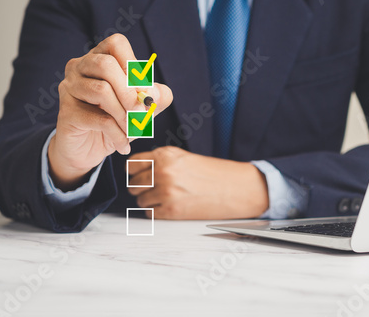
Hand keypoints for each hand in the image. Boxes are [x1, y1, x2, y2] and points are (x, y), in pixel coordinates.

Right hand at [48, 34, 172, 190]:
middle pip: (106, 65)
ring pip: (101, 91)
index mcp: (100, 57)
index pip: (116, 43)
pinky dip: (118, 134)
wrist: (90, 150)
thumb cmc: (118, 120)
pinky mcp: (66, 112)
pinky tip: (123, 145)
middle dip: (130, 92)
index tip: (145, 91)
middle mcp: (79, 67)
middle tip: (141, 113)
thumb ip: (158, 96)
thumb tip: (153, 93)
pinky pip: (99, 119)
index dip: (134, 65)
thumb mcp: (144, 107)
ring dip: (124, 116)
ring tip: (132, 131)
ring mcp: (69, 88)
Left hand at [127, 147, 268, 218]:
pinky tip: (169, 206)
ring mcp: (166, 191)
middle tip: (154, 188)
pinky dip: (156, 212)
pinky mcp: (171, 210)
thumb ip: (161, 161)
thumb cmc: (214, 173)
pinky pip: (149, 213)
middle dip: (142, 188)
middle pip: (134, 184)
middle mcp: (163, 171)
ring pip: (140, 200)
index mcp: (166, 155)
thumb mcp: (184, 158)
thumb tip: (137, 170)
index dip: (133, 171)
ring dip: (148, 200)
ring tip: (165, 197)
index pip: (131, 164)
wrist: (236, 188)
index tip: (136, 174)